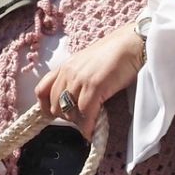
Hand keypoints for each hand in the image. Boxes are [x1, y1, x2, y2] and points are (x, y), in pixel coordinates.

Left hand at [33, 22, 143, 138]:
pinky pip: (85, 113)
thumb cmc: (115, 54)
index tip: (55, 116)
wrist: (133, 43)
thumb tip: (74, 100)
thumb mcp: (87, 65)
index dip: (45, 107)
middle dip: (66, 117)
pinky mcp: (95, 86)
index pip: (42, 91)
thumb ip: (77, 79)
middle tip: (81, 119)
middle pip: (55, 105)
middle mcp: (68, 72)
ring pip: (69, 111)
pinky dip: (88, 126)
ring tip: (89, 123)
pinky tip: (93, 131)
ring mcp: (80, 79)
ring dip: (78, 122)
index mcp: (65, 67)